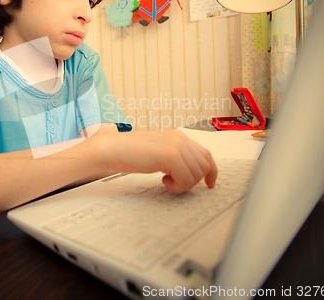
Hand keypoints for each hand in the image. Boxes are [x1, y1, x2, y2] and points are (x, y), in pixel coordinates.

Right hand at [98, 129, 216, 192]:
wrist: (111, 149)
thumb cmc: (130, 153)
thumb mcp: (158, 153)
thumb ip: (175, 158)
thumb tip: (192, 173)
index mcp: (178, 137)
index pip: (206, 155)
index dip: (211, 171)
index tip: (210, 184)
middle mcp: (180, 139)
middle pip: (205, 166)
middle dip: (194, 181)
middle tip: (176, 183)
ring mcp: (176, 146)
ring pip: (197, 174)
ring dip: (183, 184)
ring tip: (166, 181)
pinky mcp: (170, 155)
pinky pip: (186, 179)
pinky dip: (177, 186)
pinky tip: (162, 180)